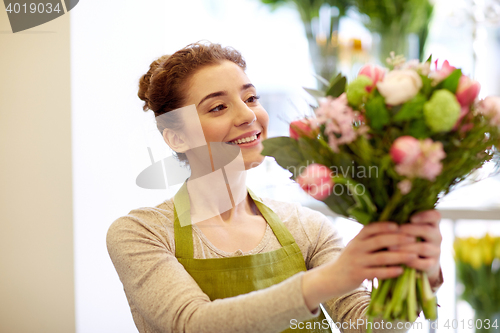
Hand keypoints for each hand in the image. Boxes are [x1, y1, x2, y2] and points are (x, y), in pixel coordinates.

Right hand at [302, 222, 417, 310]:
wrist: (331, 277)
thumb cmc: (349, 260)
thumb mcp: (356, 246)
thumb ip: (370, 240)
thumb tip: (393, 231)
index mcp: (357, 239)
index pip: (371, 228)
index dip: (385, 226)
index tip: (400, 225)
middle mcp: (356, 248)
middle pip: (379, 240)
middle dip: (398, 239)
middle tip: (414, 238)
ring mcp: (357, 261)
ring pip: (381, 257)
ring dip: (399, 256)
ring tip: (413, 255)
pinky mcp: (358, 275)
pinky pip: (377, 272)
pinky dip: (390, 271)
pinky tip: (401, 271)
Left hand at [392, 210, 441, 287]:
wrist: (417, 262)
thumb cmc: (406, 239)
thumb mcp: (406, 229)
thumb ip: (400, 221)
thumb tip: (385, 213)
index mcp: (431, 224)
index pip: (435, 215)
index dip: (425, 215)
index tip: (411, 218)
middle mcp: (436, 236)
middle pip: (427, 230)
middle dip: (408, 230)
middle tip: (394, 231)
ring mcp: (436, 251)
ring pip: (423, 248)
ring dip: (405, 247)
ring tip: (390, 247)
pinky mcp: (433, 265)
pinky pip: (424, 264)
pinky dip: (411, 262)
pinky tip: (400, 260)